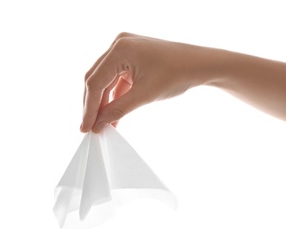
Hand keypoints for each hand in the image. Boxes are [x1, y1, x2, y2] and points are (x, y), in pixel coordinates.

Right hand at [80, 32, 216, 132]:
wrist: (199, 64)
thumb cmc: (177, 74)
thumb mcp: (144, 95)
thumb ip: (117, 110)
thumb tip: (98, 124)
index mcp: (120, 48)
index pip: (95, 82)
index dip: (88, 108)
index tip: (85, 127)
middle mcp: (118, 44)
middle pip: (96, 79)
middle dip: (93, 105)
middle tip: (90, 127)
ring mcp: (124, 49)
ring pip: (104, 80)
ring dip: (103, 102)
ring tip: (101, 124)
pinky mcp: (129, 57)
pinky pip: (116, 78)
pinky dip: (114, 96)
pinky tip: (112, 115)